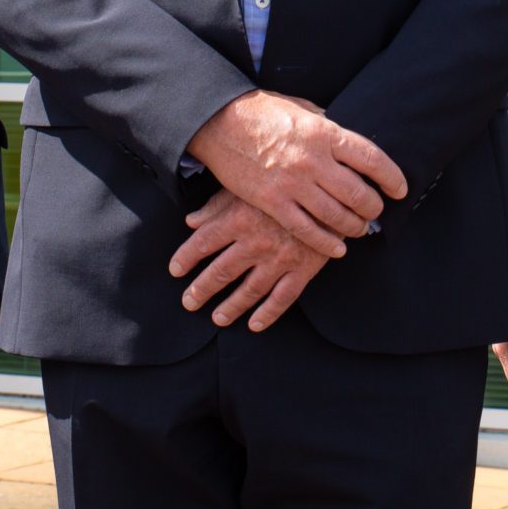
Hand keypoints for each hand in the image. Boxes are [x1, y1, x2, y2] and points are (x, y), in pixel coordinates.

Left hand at [168, 190, 330, 331]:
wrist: (333, 189)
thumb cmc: (285, 184)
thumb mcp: (249, 186)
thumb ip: (218, 205)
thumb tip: (191, 222)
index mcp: (240, 217)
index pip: (204, 243)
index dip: (186, 258)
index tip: (175, 270)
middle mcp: (256, 241)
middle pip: (221, 272)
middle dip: (201, 290)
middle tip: (189, 302)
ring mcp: (280, 259)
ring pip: (248, 291)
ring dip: (230, 307)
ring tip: (217, 318)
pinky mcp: (303, 270)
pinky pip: (282, 298)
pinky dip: (268, 314)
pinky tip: (254, 325)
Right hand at [186, 91, 406, 258]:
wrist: (219, 122)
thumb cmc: (262, 112)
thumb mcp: (301, 108)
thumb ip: (327, 125)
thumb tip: (347, 139)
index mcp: (324, 132)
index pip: (371, 159)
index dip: (391, 177)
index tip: (399, 189)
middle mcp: (313, 160)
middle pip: (358, 193)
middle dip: (374, 208)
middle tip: (376, 212)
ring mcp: (293, 183)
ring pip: (337, 216)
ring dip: (354, 227)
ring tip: (359, 229)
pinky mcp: (273, 202)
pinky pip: (307, 230)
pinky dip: (326, 242)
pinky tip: (337, 247)